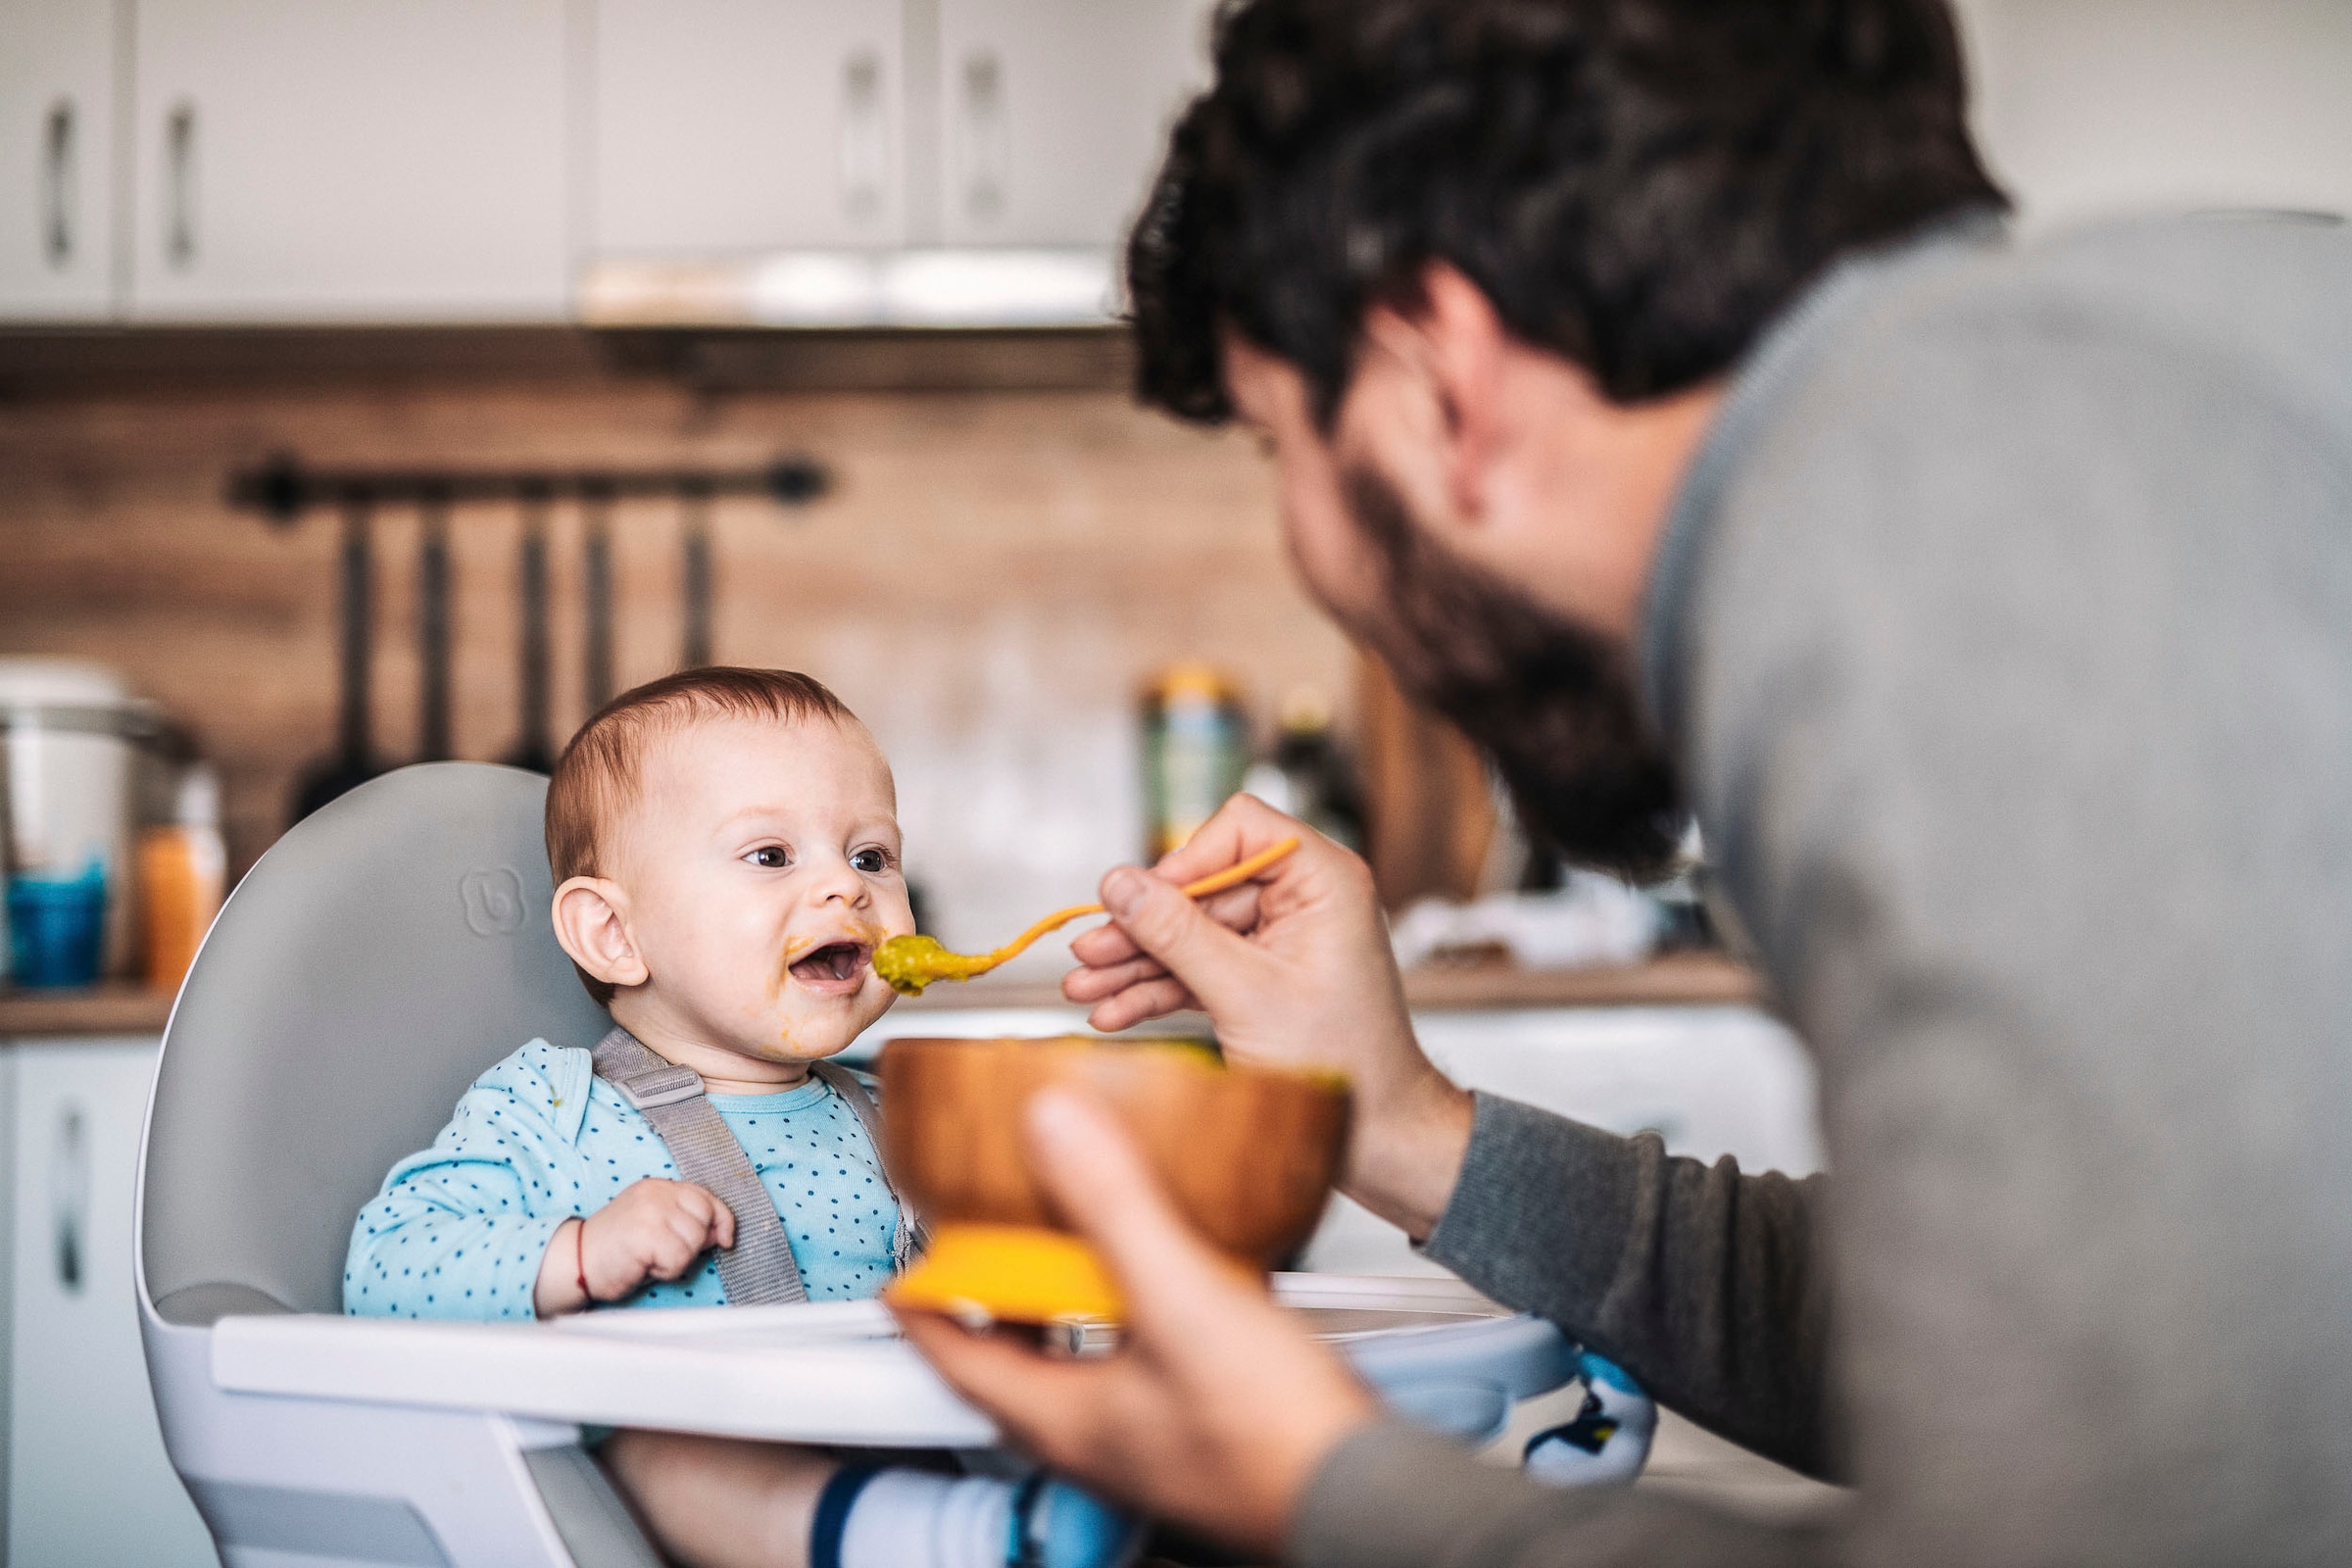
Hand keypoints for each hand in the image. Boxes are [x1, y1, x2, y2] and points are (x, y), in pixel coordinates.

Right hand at [533, 1178, 736, 1315]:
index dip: (722, 1220)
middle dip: (693, 1244)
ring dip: (677, 1260)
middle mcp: (657, 1193)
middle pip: (705, 1219)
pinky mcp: (647, 1233)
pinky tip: (644, 1265)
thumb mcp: (655, 1226)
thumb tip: (722, 1233)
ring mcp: (652, 1210)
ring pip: (694, 1242)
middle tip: (662, 1253)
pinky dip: (666, 1270)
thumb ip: (687, 1223)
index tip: (725, 1239)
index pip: (706, 1197)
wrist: (575, 1261)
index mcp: (659, 1187)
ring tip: (649, 1258)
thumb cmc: (617, 1250)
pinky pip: (678, 1259)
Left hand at [895, 1089, 1380, 1554]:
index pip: (956, 1359)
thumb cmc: (1277, 1438)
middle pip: (1015, 1362)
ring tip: (1075, 1245)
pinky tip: (1174, 1274)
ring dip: (1066, 1305)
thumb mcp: (1184, 1299)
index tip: (903, 1270)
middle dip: (996, 1302)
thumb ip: (1116, 1207)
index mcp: (1067, 1417)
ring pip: (1082, 1361)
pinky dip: (1134, 1311)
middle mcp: (1100, 1436)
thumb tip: (1052, 1127)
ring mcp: (1152, 1434)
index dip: (923, 1307)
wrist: (1368, 1496)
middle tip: (986, 1247)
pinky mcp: (1203, 1423)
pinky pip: (1142, 1358)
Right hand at [1064, 793, 1474, 1235]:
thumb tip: (1121, 885)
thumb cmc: (1346, 1063)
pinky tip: (1115, 1011)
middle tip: (1089, 951)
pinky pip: (1199, 969)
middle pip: (1202, 887)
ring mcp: (1281, 941)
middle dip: (1142, 927)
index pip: (1240, 829)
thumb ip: (1178, 934)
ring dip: (1138, 963)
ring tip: (1086, 989)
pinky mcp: (1263, 978)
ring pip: (1192, 933)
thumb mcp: (1246, 993)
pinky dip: (1159, 989)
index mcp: (1323, 881)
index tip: (1137, 899)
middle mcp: (1304, 901)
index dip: (1184, 860)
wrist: (1379, 1135)